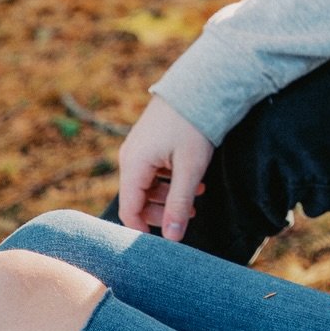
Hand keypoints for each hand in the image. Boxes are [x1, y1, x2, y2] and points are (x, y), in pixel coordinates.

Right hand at [117, 95, 214, 241]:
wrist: (200, 85)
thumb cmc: (194, 125)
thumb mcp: (190, 168)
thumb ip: (179, 203)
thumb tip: (171, 239)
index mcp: (133, 165)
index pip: (129, 210)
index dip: (142, 231)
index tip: (161, 245)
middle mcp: (130, 157)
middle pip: (138, 200)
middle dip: (162, 212)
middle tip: (189, 216)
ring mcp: (139, 149)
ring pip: (148, 186)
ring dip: (170, 196)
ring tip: (197, 195)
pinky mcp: (150, 143)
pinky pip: (154, 171)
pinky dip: (171, 180)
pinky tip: (194, 181)